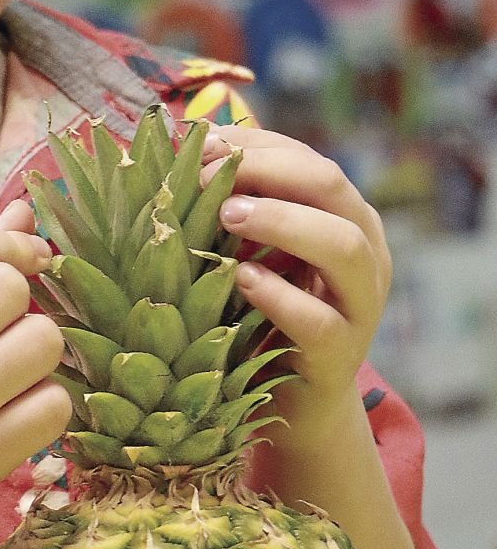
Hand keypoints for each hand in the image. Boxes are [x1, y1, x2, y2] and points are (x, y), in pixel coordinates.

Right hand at [0, 200, 69, 525]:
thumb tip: (25, 210)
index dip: (13, 243)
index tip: (26, 259)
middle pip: (12, 288)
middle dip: (20, 300)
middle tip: (2, 326)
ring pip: (44, 340)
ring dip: (36, 349)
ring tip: (7, 367)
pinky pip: (56, 403)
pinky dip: (45, 401)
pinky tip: (14, 407)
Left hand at [198, 126, 391, 451]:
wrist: (292, 405)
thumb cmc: (261, 316)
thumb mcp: (250, 254)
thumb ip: (233, 209)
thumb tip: (184, 152)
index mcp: (343, 216)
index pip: (306, 158)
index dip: (255, 145)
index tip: (200, 142)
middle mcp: (365, 251)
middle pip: (331, 185)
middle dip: (267, 170)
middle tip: (207, 176)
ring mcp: (360, 304)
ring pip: (342, 245)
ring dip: (282, 221)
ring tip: (228, 215)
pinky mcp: (341, 355)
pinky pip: (320, 321)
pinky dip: (280, 296)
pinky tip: (243, 279)